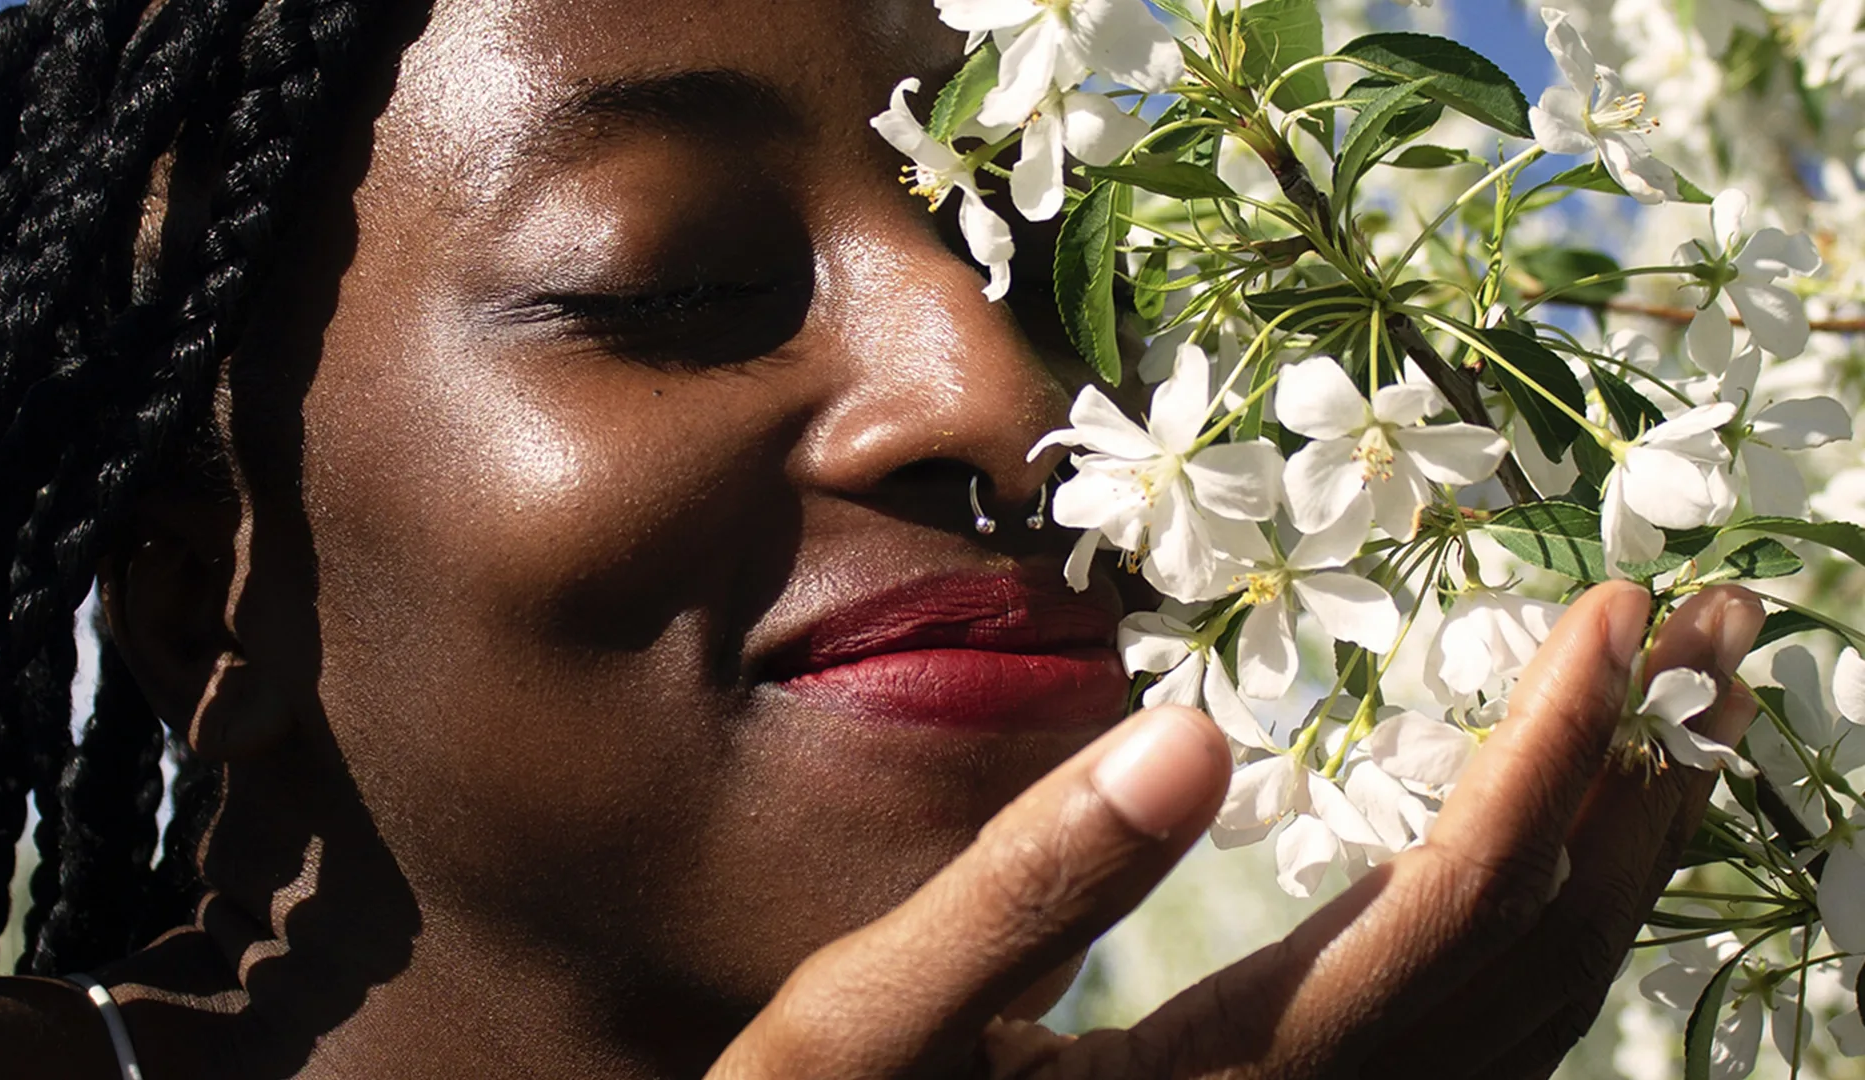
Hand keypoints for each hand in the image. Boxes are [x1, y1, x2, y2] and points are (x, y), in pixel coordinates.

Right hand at [707, 582, 1764, 1079]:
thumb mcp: (871, 1022)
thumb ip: (1027, 887)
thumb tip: (1194, 736)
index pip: (1442, 904)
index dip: (1545, 754)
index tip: (1614, 616)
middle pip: (1540, 959)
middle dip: (1643, 784)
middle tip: (1725, 633)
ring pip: (1539, 1013)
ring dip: (1625, 856)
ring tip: (1680, 719)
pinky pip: (1486, 1039)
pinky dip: (1557, 927)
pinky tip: (1560, 851)